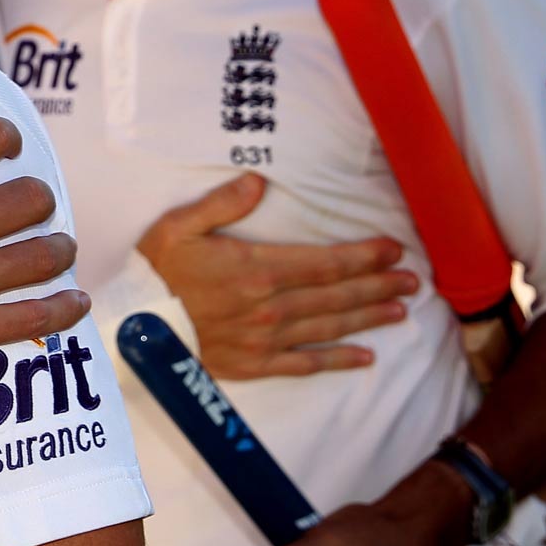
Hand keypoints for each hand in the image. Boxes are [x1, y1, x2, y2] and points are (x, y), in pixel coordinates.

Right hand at [137, 174, 415, 378]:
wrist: (133, 328)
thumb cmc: (155, 272)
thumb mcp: (179, 225)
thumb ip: (222, 203)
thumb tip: (260, 181)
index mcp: (259, 269)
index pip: (326, 262)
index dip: (364, 256)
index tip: (393, 249)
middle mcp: (272, 307)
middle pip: (337, 294)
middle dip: (378, 284)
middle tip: (412, 280)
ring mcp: (266, 339)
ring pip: (330, 326)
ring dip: (368, 317)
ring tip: (400, 310)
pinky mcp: (255, 364)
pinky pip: (305, 364)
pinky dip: (337, 360)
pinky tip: (364, 357)